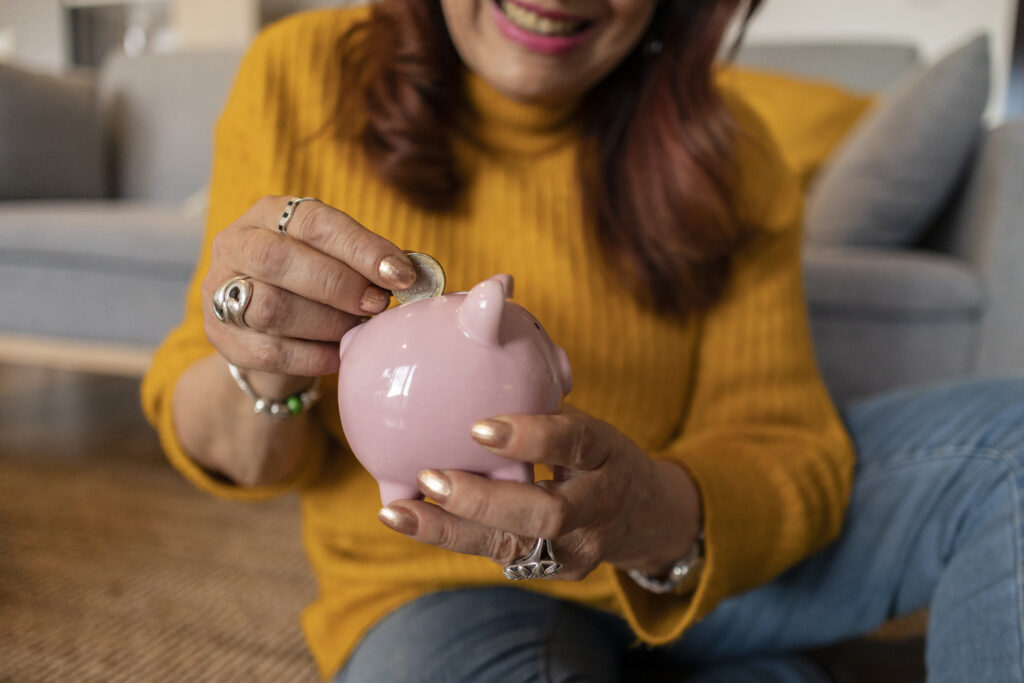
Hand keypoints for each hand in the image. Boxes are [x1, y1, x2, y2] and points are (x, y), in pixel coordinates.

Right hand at [201, 196, 415, 394]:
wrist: (272, 335)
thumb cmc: (315, 288)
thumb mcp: (337, 261)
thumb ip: (368, 262)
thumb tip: (415, 274)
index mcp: (270, 213)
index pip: (315, 221)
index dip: (361, 248)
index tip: (401, 274)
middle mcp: (236, 244)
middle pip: (280, 260)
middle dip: (339, 285)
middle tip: (377, 305)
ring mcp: (219, 291)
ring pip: (271, 307)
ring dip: (326, 322)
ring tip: (357, 329)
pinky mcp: (220, 337)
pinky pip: (270, 352)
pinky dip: (313, 357)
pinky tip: (339, 355)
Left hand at [378, 405, 702, 579]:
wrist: (646, 515)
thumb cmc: (595, 451)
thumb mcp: (584, 417)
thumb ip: (540, 385)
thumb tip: (483, 301)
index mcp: (606, 453)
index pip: (576, 444)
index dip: (532, 437)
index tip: (479, 427)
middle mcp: (597, 506)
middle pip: (547, 515)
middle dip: (484, 500)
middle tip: (431, 477)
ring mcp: (579, 548)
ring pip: (515, 548)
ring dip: (452, 529)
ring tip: (399, 509)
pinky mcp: (555, 571)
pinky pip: (499, 557)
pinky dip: (449, 537)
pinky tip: (405, 516)